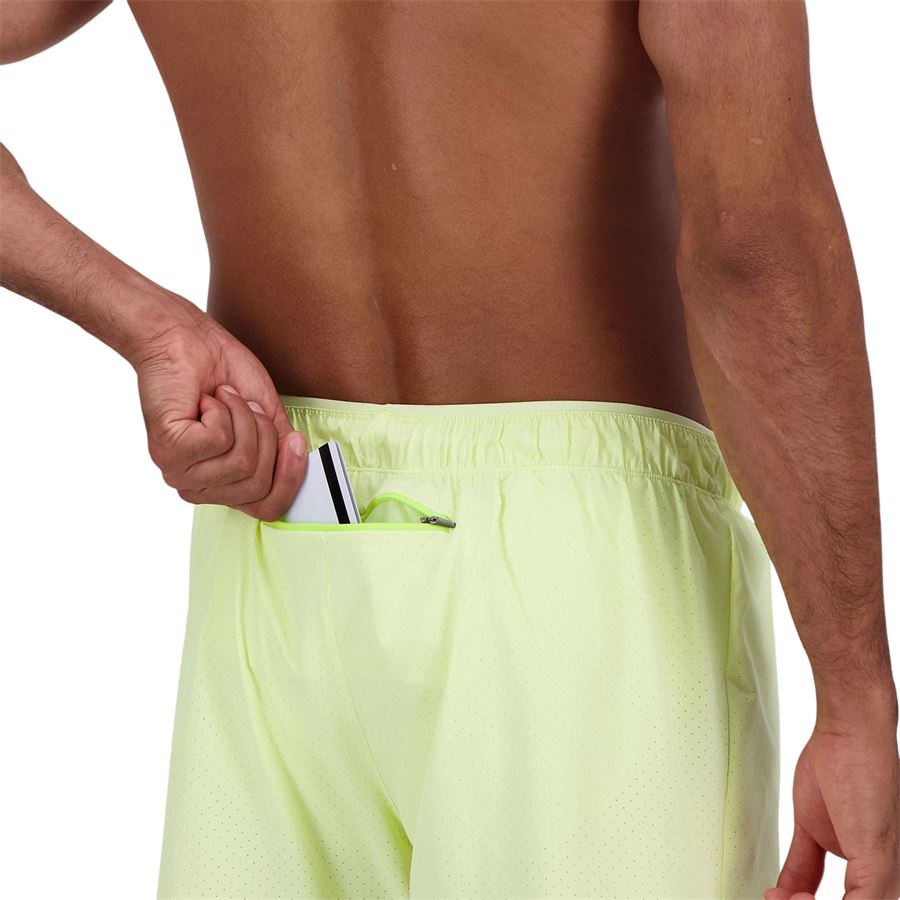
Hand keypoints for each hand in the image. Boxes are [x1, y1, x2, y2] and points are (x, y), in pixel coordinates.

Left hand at [126, 291, 308, 520]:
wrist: (186, 339)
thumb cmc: (222, 372)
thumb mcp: (265, 415)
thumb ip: (281, 446)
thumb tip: (301, 462)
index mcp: (221, 484)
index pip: (267, 508)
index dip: (290, 478)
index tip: (296, 442)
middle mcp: (197, 487)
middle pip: (258, 484)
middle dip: (264, 436)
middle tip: (246, 406)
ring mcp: (180, 473)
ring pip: (242, 463)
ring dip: (242, 418)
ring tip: (223, 398)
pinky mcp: (168, 451)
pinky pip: (220, 440)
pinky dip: (222, 410)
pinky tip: (204, 400)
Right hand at [764, 719, 898, 899]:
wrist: (850, 734)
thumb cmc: (841, 767)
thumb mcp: (811, 827)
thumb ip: (802, 864)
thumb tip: (783, 890)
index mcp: (873, 871)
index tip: (773, 897)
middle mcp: (890, 876)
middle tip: (774, 899)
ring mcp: (890, 873)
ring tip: (781, 898)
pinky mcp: (880, 863)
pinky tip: (796, 897)